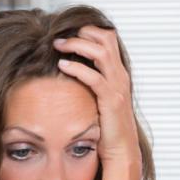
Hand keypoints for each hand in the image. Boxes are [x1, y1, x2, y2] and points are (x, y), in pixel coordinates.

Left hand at [54, 27, 140, 165]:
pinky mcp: (111, 99)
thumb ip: (91, 82)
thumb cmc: (106, 126)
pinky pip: (94, 77)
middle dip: (82, 32)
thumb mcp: (100, 98)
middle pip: (106, 38)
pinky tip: (62, 66)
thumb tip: (69, 70)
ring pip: (101, 52)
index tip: (67, 34)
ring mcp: (117, 86)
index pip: (108, 38)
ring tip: (58, 46)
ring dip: (77, 45)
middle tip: (60, 38)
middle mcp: (120, 75)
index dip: (88, 31)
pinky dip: (77, 68)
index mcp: (117, 72)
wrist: (121, 149)